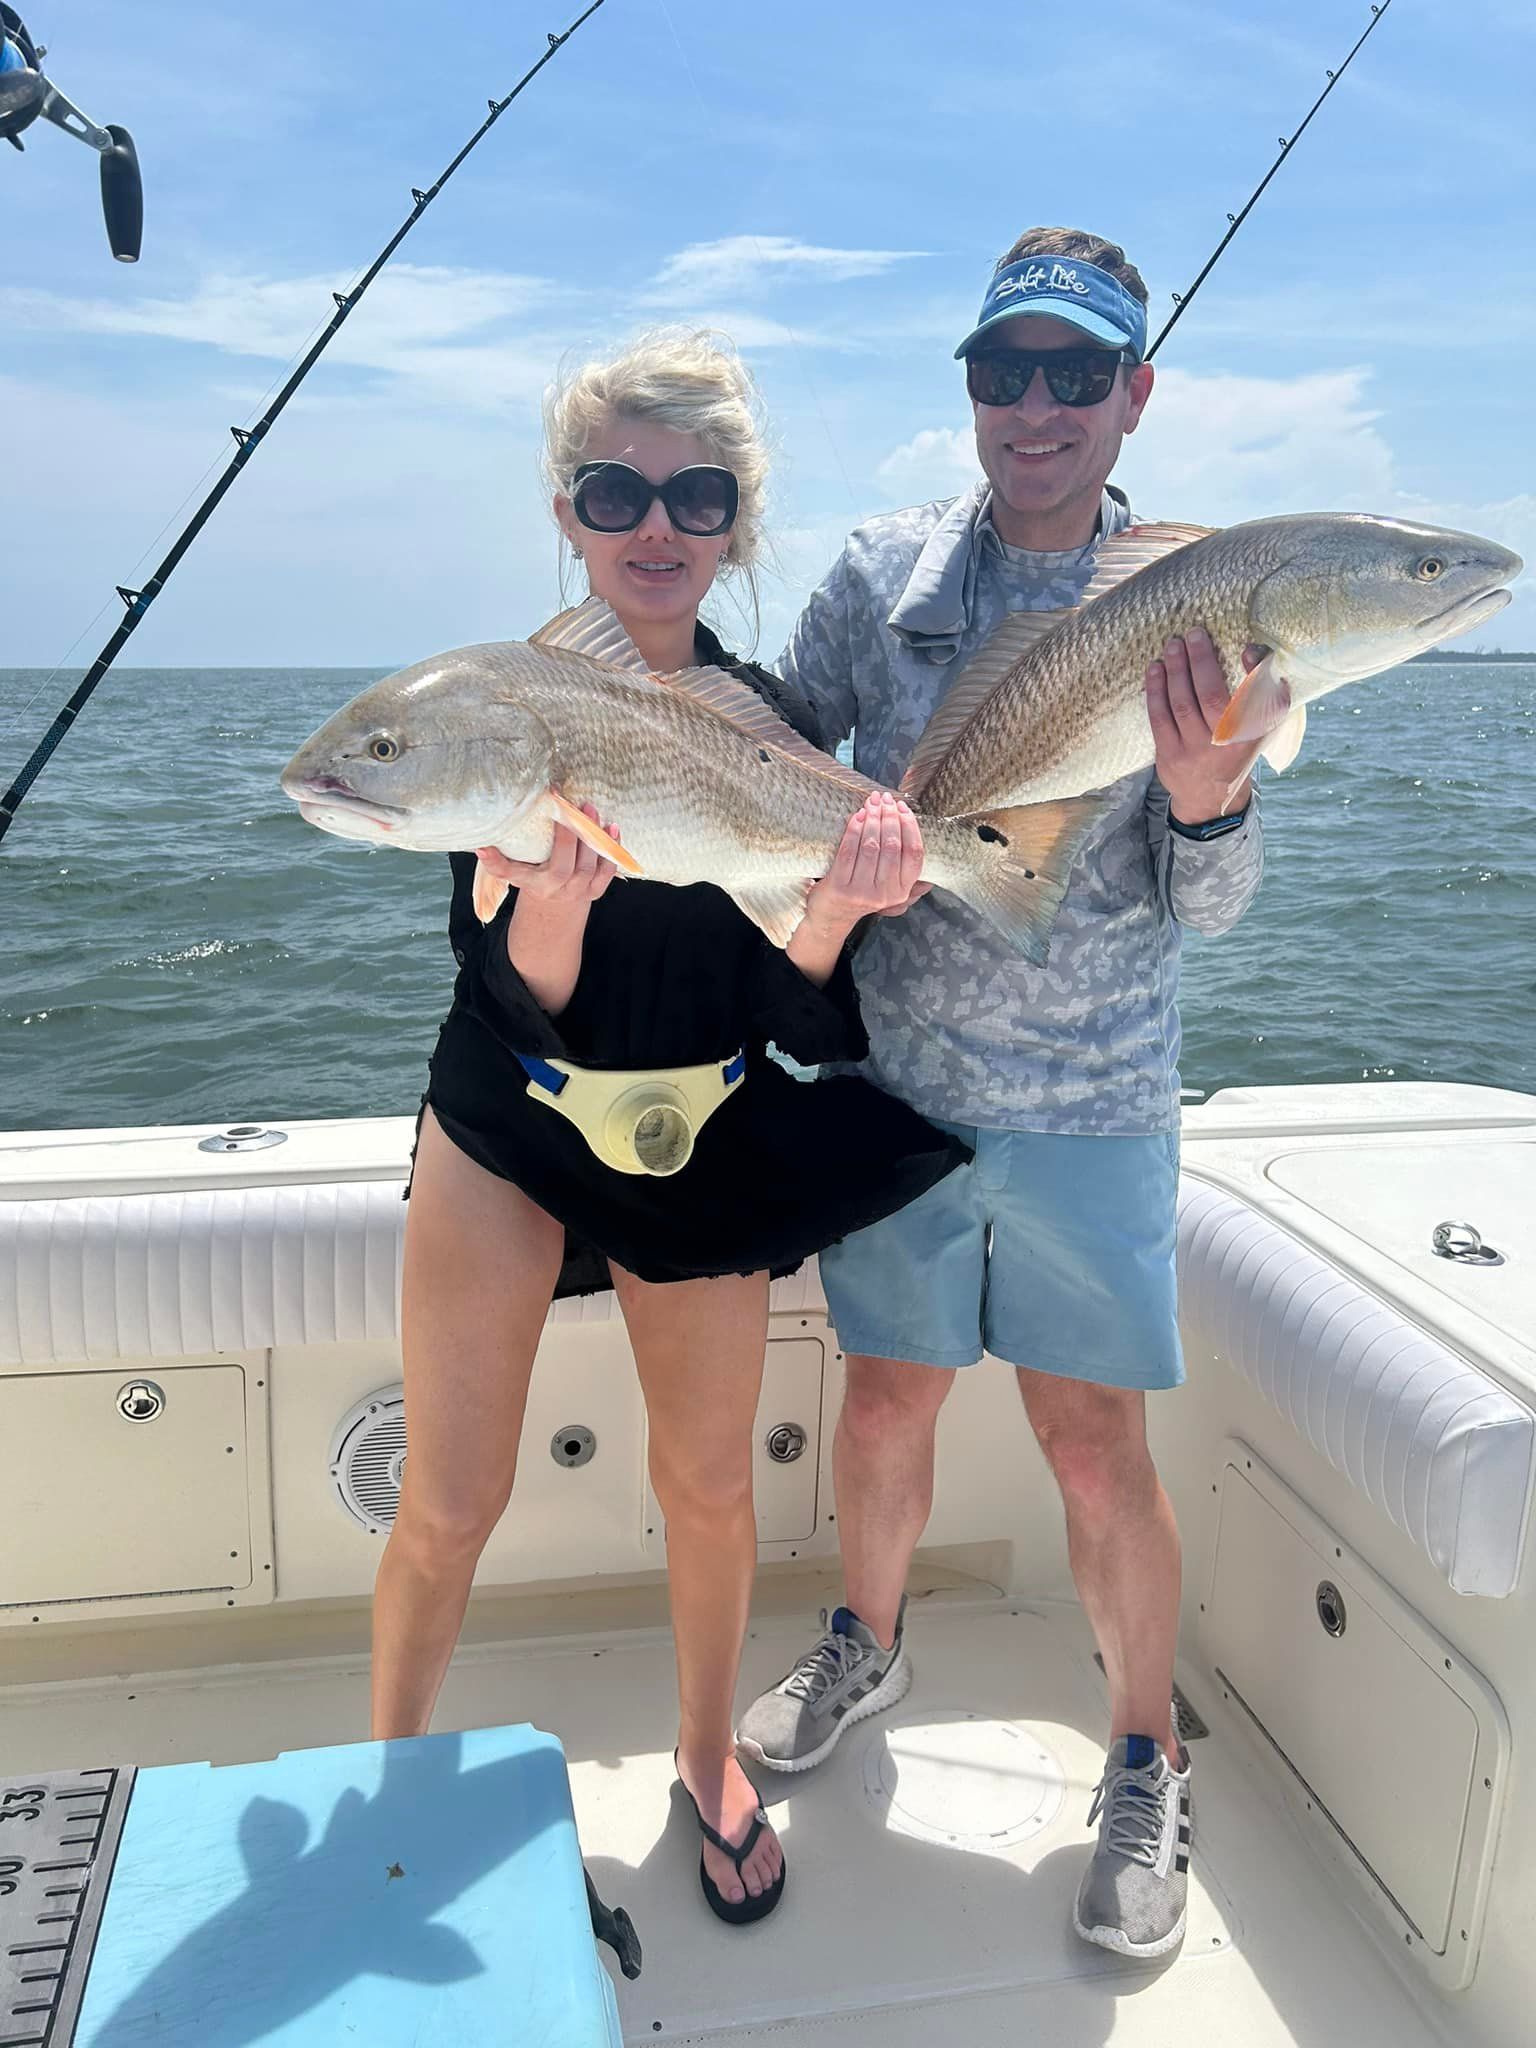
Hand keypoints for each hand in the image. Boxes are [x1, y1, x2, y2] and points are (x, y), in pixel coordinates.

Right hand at [475, 804, 620, 908]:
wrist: (557, 907)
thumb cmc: (536, 879)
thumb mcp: (517, 873)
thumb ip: (500, 863)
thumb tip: (480, 846)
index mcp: (533, 884)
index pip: (514, 872)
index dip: (499, 861)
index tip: (485, 846)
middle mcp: (556, 889)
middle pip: (562, 866)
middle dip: (568, 837)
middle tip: (571, 806)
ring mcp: (579, 891)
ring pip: (587, 867)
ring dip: (591, 838)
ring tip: (590, 810)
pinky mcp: (596, 889)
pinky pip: (607, 871)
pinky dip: (612, 850)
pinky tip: (613, 828)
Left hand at [804, 792, 925, 937]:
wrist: (832, 916)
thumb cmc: (862, 892)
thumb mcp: (889, 886)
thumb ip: (905, 867)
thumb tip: (924, 838)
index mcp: (902, 890)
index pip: (914, 853)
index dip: (910, 826)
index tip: (902, 807)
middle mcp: (885, 893)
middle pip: (893, 846)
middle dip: (890, 817)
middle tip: (884, 799)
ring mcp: (862, 892)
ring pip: (871, 847)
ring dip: (873, 819)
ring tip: (871, 803)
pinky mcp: (840, 888)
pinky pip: (848, 852)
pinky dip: (854, 830)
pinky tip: (857, 816)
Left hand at [1146, 628, 1265, 824]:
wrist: (1211, 797)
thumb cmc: (1239, 747)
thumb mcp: (1262, 724)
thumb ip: (1265, 688)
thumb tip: (1251, 649)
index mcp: (1252, 735)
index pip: (1256, 701)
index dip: (1253, 674)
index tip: (1247, 648)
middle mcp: (1224, 745)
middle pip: (1210, 696)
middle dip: (1200, 661)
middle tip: (1193, 634)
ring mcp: (1194, 752)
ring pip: (1182, 704)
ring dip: (1175, 671)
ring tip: (1173, 646)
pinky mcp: (1168, 756)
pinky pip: (1159, 718)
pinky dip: (1156, 691)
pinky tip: (1155, 669)